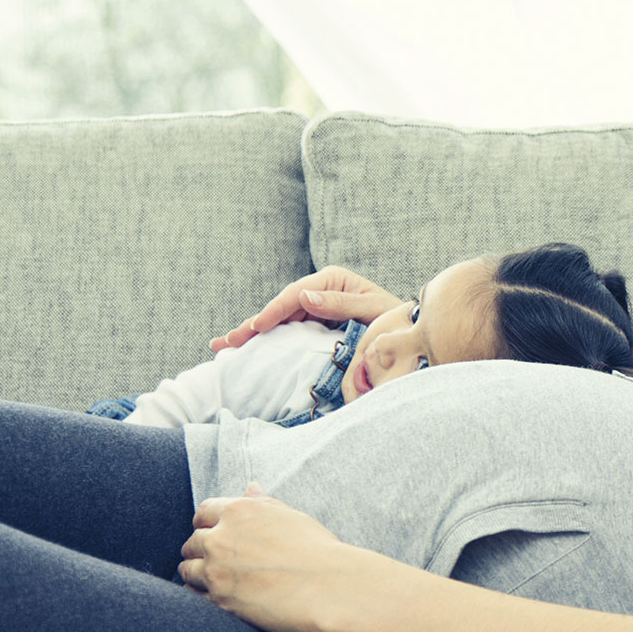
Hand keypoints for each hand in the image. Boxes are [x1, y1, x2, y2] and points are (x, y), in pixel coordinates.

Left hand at [180, 483, 352, 631]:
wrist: (328, 587)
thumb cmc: (316, 550)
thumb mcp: (289, 516)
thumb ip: (262, 503)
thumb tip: (250, 487)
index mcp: (238, 511)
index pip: (203, 512)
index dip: (206, 523)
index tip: (212, 531)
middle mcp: (221, 538)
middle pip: (192, 542)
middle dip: (200, 549)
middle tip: (215, 559)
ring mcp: (217, 570)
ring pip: (187, 570)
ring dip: (197, 573)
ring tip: (214, 578)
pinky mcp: (220, 600)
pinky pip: (194, 596)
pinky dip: (200, 595)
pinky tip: (215, 595)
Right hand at [211, 265, 404, 351]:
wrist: (408, 334)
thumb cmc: (396, 318)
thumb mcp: (373, 309)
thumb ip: (341, 304)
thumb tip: (305, 296)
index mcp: (332, 280)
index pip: (296, 294)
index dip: (274, 311)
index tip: (256, 327)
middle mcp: (320, 290)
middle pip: (280, 308)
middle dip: (253, 325)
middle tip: (226, 342)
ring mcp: (315, 308)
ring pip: (278, 322)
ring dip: (252, 335)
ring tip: (224, 347)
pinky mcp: (315, 325)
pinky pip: (287, 333)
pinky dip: (267, 343)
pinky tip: (247, 351)